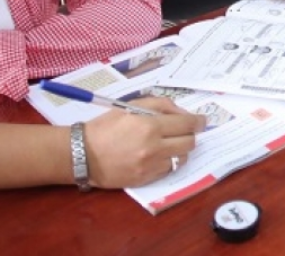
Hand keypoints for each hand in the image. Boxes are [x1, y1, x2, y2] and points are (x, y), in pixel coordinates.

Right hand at [82, 97, 205, 188]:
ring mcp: (150, 166)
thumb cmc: (106, 127)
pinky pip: (168, 170)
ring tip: (170, 144)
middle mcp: (154, 148)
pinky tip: (158, 156)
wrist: (82, 154)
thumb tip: (183, 114)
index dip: (198, 122)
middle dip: (191, 135)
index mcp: (150, 126)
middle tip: (185, 131)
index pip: (187, 124)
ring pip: (181, 158)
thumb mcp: (131, 107)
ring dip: (180, 150)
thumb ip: (160, 105)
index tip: (202, 121)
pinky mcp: (145, 179)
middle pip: (189, 143)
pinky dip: (167, 162)